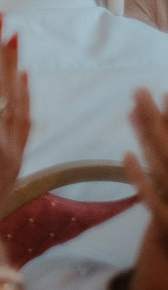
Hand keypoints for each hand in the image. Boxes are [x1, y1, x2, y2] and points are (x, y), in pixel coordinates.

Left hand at [123, 90, 167, 289]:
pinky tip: (126, 156)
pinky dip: (141, 179)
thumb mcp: (166, 192)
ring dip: (149, 137)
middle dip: (157, 118)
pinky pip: (155, 201)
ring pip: (166, 166)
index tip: (163, 90)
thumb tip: (145, 125)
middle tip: (138, 88)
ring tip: (131, 108)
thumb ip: (161, 163)